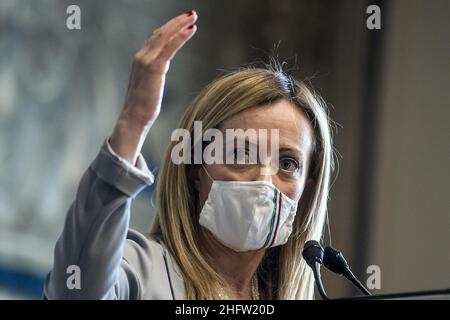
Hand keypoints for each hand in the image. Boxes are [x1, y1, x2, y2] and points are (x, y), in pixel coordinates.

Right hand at [110, 10, 197, 163]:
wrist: (134, 117)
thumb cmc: (143, 106)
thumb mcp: (150, 83)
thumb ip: (155, 71)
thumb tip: (162, 66)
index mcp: (140, 59)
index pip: (156, 38)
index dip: (170, 28)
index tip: (182, 22)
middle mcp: (141, 56)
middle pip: (161, 33)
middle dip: (176, 22)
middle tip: (191, 14)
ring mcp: (146, 61)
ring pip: (164, 36)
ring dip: (179, 25)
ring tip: (193, 18)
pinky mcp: (153, 68)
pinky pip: (169, 48)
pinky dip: (180, 37)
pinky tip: (190, 30)